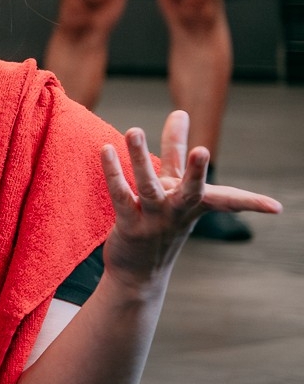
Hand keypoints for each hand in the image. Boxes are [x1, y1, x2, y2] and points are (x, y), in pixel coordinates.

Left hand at [99, 110, 281, 287]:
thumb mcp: (172, 184)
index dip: (252, 202)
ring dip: (141, 159)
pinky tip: (106, 150)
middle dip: (197, 172)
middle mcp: (179, 211)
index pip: (227, 199)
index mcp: (196, 203)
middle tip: (204, 150)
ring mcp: (155, 220)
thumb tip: (181, 111)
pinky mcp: (129, 226)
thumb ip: (176, 148)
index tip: (276, 208)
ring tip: (134, 130)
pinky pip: (121, 196)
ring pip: (149, 187)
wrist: (139, 271)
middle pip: (191, 190)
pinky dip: (113, 172)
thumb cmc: (159, 219)